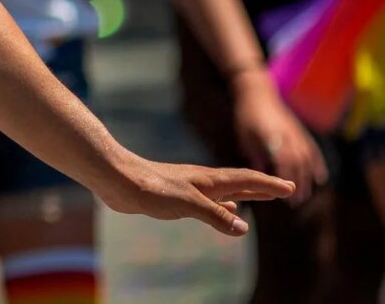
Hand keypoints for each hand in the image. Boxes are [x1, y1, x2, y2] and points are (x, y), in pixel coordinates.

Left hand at [97, 153, 294, 235]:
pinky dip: (223, 206)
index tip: (290, 187)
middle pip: (240, 183)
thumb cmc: (152, 188)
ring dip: (245, 195)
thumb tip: (243, 229)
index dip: (268, 185)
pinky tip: (226, 211)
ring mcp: (190, 188)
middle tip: (285, 189)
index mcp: (209, 180)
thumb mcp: (188, 204)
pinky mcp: (177, 196)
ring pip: (225, 192)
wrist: (118, 180)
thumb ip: (215, 216)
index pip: (246, 180)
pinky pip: (210, 201)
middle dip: (262, 187)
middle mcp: (203, 182)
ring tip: (260, 199)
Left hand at [231, 71, 327, 202]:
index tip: (285, 195)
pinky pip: (312, 150)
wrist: (259, 93)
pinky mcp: (301, 132)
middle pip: (297, 163)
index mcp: (272, 136)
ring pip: (307, 159)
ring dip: (307, 178)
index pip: (283, 161)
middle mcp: (288, 136)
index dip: (286, 178)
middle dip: (298, 183)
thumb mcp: (245, 135)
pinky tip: (320, 178)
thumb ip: (255, 154)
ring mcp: (297, 133)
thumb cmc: (247, 115)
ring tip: (305, 195)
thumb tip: (260, 176)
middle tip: (295, 202)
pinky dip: (317, 164)